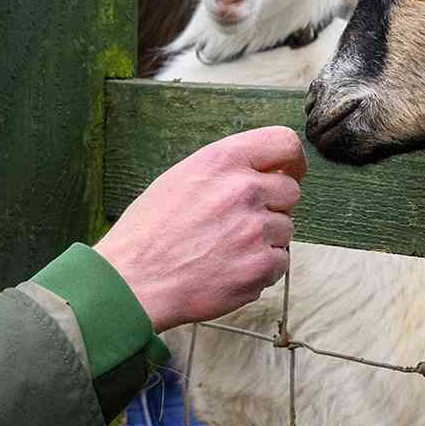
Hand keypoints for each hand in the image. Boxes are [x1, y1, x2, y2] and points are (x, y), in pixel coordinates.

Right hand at [94, 125, 304, 331]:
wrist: (132, 282)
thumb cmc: (149, 232)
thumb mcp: (180, 179)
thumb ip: (226, 170)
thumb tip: (266, 174)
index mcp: (222, 161)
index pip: (284, 143)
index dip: (292, 160)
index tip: (289, 173)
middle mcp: (243, 190)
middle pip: (291, 192)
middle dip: (273, 206)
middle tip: (239, 223)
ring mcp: (254, 230)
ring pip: (286, 230)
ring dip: (264, 240)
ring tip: (224, 250)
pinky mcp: (259, 267)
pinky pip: (280, 263)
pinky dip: (260, 269)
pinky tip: (228, 270)